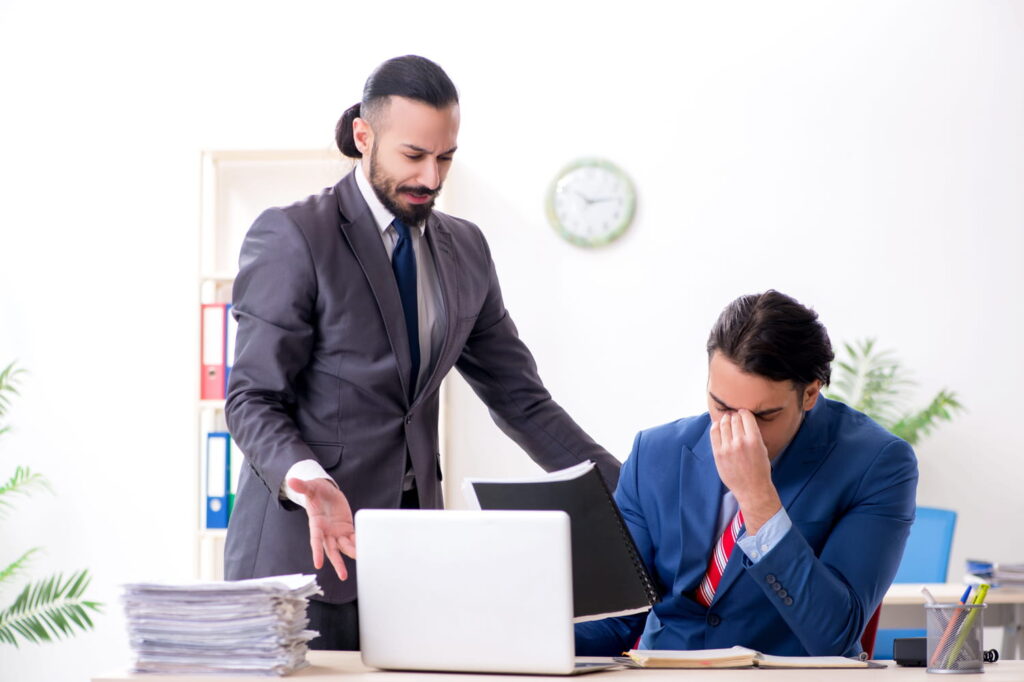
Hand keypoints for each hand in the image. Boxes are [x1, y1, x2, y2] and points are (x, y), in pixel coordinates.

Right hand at [288, 478, 356, 580]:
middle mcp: (326, 532)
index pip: (316, 540)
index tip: (318, 564)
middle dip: (337, 563)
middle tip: (343, 576)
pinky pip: (353, 538)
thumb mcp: (310, 487)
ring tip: (362, 558)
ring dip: (352, 553)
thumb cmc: (316, 491)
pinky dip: (359, 543)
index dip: (316, 552)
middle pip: (332, 550)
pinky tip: (366, 548)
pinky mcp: (346, 528)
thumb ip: (302, 486)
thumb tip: (291, 480)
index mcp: (316, 524)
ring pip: (344, 546)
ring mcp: (337, 531)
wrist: (325, 492)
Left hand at [709, 410, 781, 534]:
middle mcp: (740, 442)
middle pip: (734, 419)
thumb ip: (753, 435)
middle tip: (734, 415)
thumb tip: (743, 420)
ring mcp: (727, 448)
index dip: (744, 412)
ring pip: (724, 424)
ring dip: (725, 419)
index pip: (746, 416)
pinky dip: (716, 426)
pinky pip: (714, 433)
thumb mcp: (763, 449)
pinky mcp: (718, 453)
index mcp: (754, 440)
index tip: (743, 412)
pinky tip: (718, 425)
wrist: (752, 489)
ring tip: (727, 418)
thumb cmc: (760, 469)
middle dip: (735, 415)